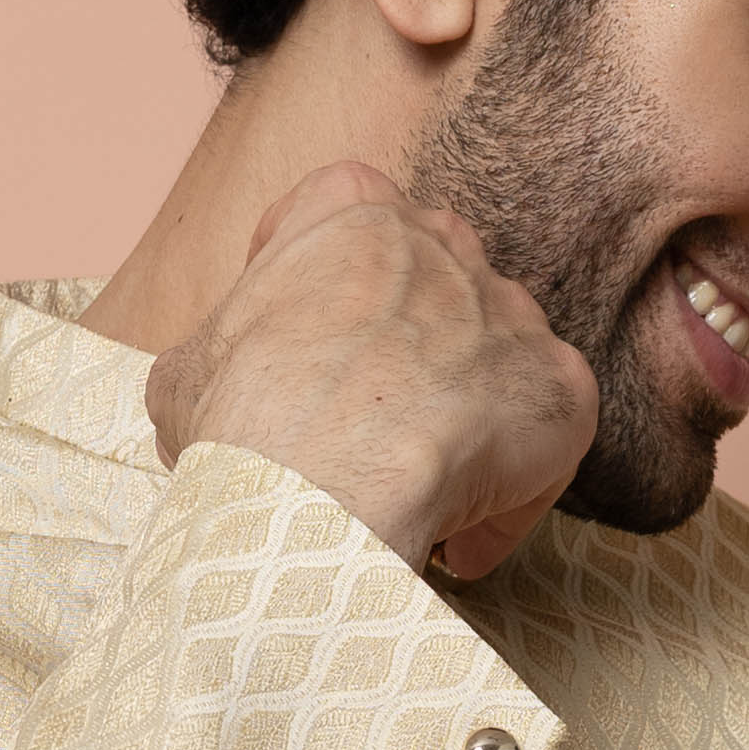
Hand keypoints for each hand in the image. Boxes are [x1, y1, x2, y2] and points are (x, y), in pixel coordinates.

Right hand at [148, 162, 597, 583]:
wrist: (322, 481)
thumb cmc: (245, 422)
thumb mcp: (187, 372)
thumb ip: (222, 358)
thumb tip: (215, 397)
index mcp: (348, 212)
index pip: (352, 207)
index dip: (335, 274)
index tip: (317, 331)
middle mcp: (441, 243)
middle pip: (438, 285)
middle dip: (414, 351)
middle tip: (377, 425)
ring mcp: (511, 311)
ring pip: (497, 361)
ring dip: (468, 422)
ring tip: (423, 498)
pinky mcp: (561, 386)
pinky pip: (545, 436)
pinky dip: (511, 492)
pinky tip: (461, 543)